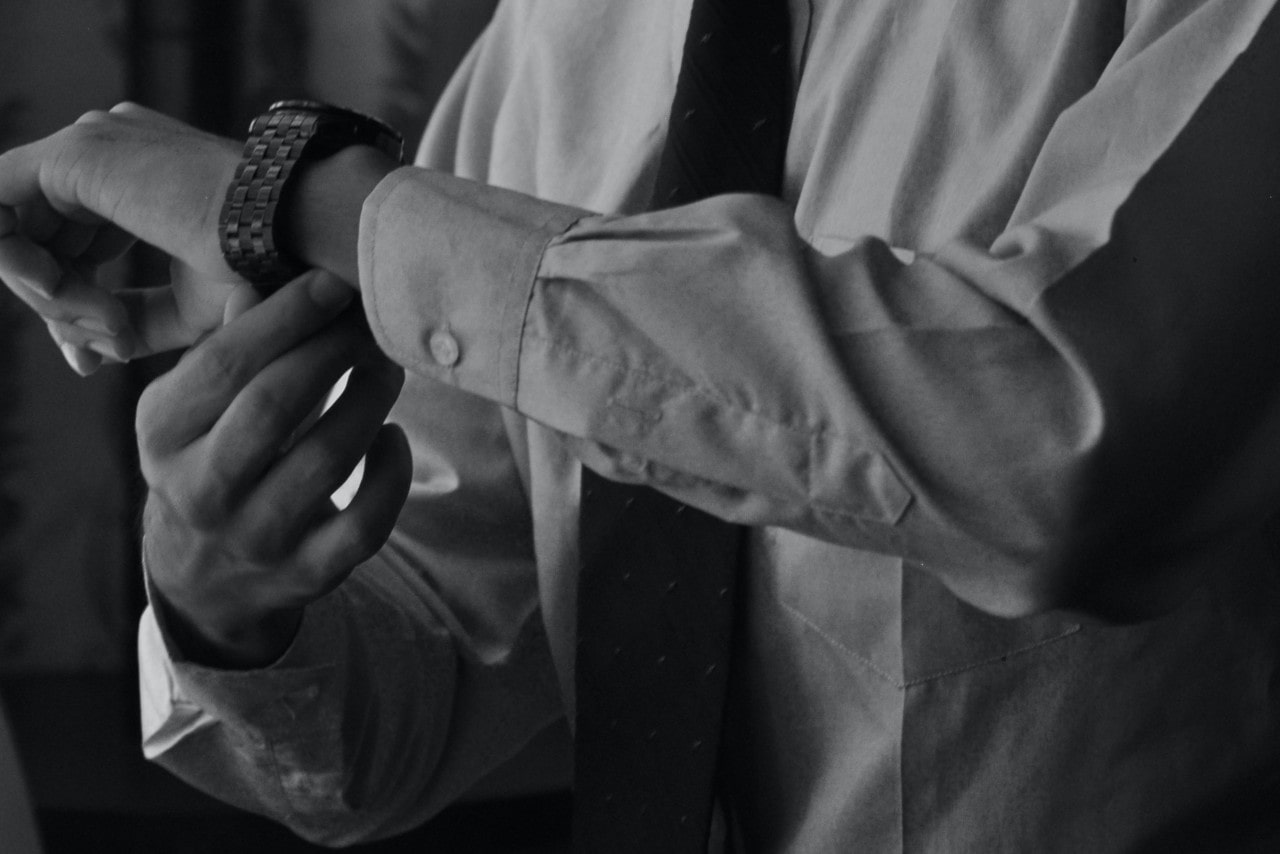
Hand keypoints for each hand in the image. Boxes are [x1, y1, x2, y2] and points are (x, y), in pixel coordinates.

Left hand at [0, 103, 247, 372]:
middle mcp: (115, 151)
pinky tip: (63, 296)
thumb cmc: (267, 275)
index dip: (73, 306)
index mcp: (145, 177)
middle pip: (41, 240)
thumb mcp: (190, 309)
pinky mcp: (77, 155)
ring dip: (48, 297)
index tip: (97, 360)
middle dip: (59, 309)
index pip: (74, 241)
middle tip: (101, 352)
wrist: (298, 239)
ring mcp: (95, 144)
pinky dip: (16, 266)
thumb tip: (87, 349)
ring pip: (16, 230)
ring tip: (105, 325)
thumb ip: (134, 319)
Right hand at [138, 270, 411, 667]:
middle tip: (369, 320)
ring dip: (368, 401)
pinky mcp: (308, 573)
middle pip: (274, 407)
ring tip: (387, 365)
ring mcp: (256, 537)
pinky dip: (391, 476)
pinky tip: (393, 436)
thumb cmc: (208, 460)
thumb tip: (261, 280)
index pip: (225, 366)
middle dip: (332, 351)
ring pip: (326, 461)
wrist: (204, 578)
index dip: (286, 319)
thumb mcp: (191, 408)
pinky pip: (364, 524)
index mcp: (162, 434)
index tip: (332, 284)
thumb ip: (226, 350)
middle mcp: (201, 489)